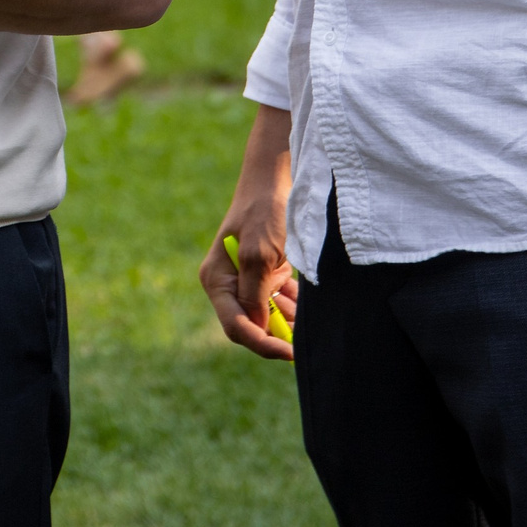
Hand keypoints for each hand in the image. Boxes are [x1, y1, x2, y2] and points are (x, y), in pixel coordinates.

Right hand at [199, 106, 295, 361]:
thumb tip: (256, 327)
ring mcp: (247, 276)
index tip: (290, 352)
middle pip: (251, 325)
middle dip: (277, 336)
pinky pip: (278, 299)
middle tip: (305, 345)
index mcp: (216, 279)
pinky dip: (292, 306)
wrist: (275, 174)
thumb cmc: (264, 209)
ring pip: (267, 315)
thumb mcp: (259, 252)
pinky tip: (307, 309)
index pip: (236, 326)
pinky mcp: (266, 270)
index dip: (262, 343)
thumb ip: (254, 292)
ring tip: (310, 327)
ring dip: (287, 322)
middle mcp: (228, 282)